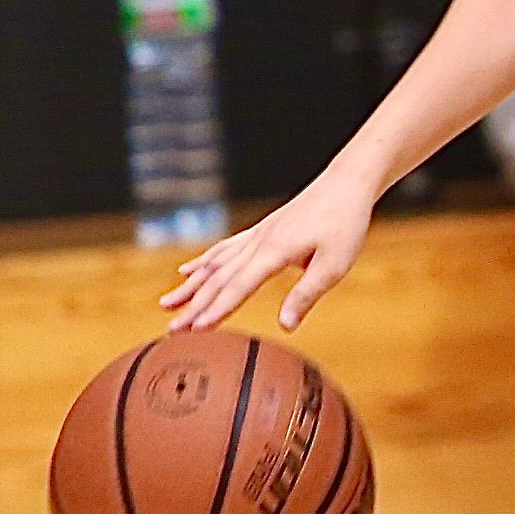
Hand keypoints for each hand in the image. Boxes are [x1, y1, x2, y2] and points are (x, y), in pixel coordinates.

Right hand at [161, 169, 376, 332]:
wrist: (347, 182)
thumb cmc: (345, 222)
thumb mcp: (335, 265)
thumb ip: (306, 295)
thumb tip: (285, 325)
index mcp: (274, 252)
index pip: (238, 288)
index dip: (216, 311)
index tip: (196, 331)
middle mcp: (258, 242)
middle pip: (219, 279)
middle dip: (194, 306)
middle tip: (173, 329)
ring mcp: (257, 234)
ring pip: (215, 263)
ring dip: (190, 286)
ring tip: (167, 303)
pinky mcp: (261, 230)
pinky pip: (224, 248)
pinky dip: (204, 261)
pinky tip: (189, 269)